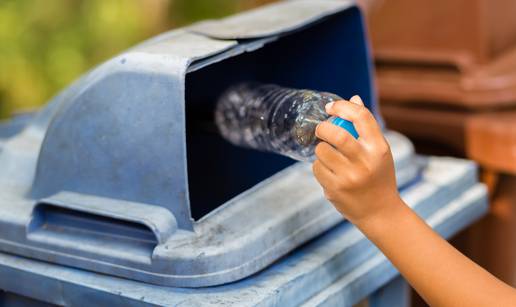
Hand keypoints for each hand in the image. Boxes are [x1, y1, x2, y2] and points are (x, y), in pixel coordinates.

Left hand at [312, 95, 401, 226]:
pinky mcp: (335, 189)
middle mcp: (365, 161)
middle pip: (336, 134)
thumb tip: (354, 98)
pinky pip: (316, 168)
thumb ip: (366, 127)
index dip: (343, 107)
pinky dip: (319, 167)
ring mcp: (349, 177)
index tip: (331, 107)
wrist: (380, 212)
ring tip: (329, 157)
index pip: (361, 117)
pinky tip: (330, 173)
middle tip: (321, 130)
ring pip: (321, 151)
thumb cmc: (378, 176)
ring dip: (321, 150)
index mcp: (379, 148)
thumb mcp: (380, 151)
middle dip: (323, 128)